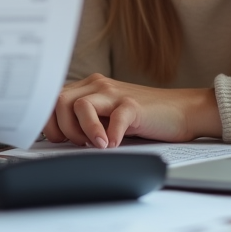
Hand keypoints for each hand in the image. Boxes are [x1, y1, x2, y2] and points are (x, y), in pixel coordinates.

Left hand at [43, 73, 221, 148]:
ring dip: (80, 131)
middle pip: (59, 100)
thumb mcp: (107, 118)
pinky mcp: (133, 105)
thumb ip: (85, 121)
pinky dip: (109, 135)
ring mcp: (116, 94)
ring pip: (80, 106)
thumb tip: (56, 139)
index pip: (52, 99)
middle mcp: (98, 86)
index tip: (55, 139)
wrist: (182, 111)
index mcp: (89, 88)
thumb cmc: (144, 119)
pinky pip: (114, 117)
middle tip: (74, 144)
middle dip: (60, 127)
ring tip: (93, 145)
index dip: (47, 121)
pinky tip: (112, 145)